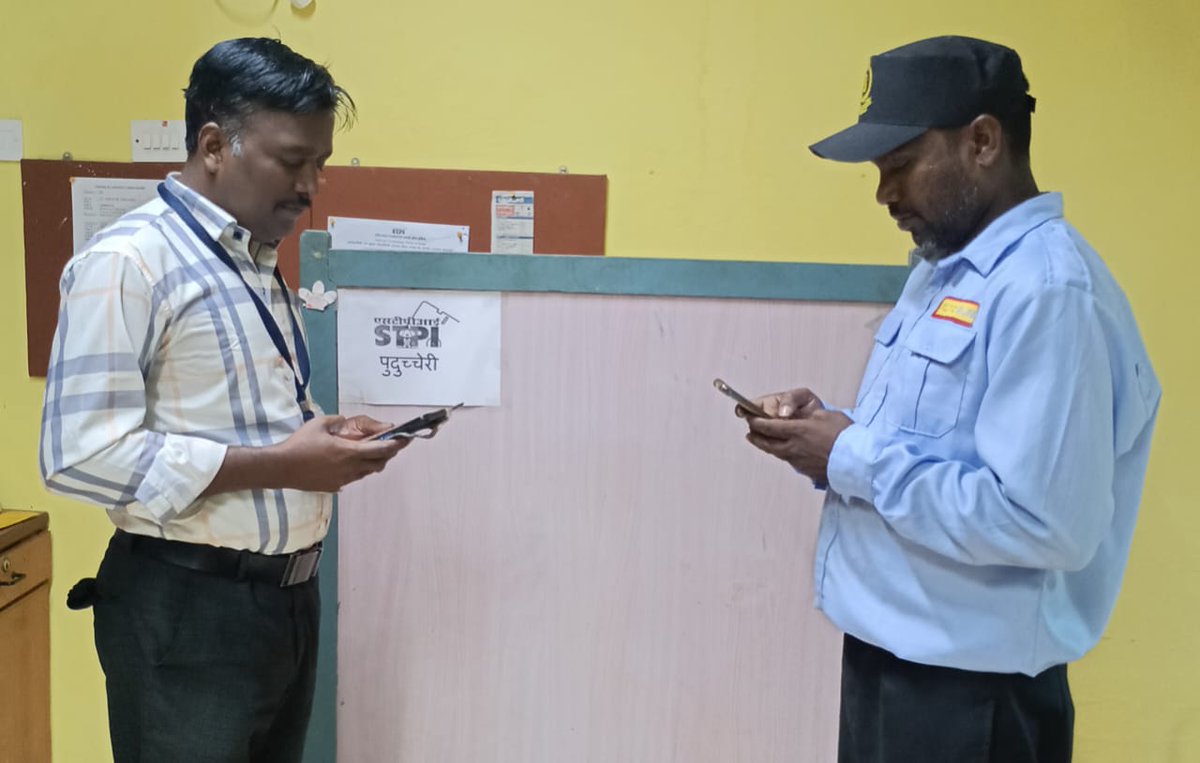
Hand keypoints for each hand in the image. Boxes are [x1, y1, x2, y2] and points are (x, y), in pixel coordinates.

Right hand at [275, 415, 409, 490]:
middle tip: (393, 445)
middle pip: (379, 463)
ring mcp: (343, 480)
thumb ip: (336, 421)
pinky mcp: (334, 486)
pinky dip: (358, 470)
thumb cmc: (299, 444)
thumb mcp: (319, 424)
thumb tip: (344, 421)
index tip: (405, 439)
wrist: (281, 468)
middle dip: (389, 454)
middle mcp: (350, 468)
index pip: (381, 449)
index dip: (396, 444)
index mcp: (349, 452)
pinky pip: (353, 478)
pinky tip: (351, 463)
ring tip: (373, 452)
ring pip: (367, 472)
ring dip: (374, 463)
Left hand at [739, 389, 851, 483]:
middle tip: (750, 431)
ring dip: (766, 446)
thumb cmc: (845, 436)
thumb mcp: (826, 415)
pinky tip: (785, 451)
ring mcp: (798, 461)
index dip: (757, 422)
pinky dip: (782, 453)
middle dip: (755, 436)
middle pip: (767, 443)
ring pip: (776, 453)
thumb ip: (809, 416)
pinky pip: (789, 460)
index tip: (750, 418)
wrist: (856, 461)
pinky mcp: (805, 470)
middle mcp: (794, 447)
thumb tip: (799, 416)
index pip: (769, 426)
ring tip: (761, 441)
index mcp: (798, 431)